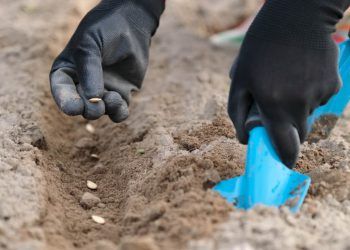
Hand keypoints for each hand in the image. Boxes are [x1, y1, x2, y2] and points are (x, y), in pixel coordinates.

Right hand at [50, 0, 163, 121]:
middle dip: (89, 108)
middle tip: (97, 103)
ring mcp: (102, 92)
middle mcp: (83, 85)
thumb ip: (89, 71)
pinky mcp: (121, 94)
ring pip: (100, 112)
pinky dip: (119, 112)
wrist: (130, 25)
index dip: (67, 103)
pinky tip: (120, 101)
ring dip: (105, 109)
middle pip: (82, 107)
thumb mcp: (89, 45)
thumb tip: (94, 99)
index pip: (62, 93)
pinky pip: (118, 113)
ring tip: (112, 97)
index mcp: (67, 72)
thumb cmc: (104, 31)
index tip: (75, 108)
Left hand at [228, 0, 346, 166]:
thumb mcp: (239, 77)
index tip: (282, 164)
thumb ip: (237, 111)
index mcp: (274, 105)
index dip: (284, 159)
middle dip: (286, 127)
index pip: (284, 146)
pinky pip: (319, 98)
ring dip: (296, 107)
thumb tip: (244, 139)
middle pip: (297, 132)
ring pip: (307, 114)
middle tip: (275, 107)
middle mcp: (300, 104)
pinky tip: (301, 72)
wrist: (297, 16)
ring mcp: (319, 94)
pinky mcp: (333, 84)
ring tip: (286, 80)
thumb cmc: (260, 47)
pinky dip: (309, 93)